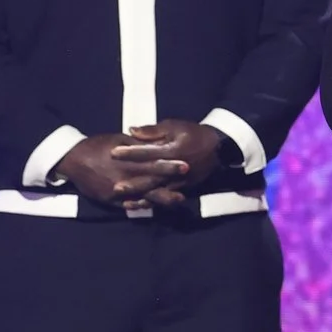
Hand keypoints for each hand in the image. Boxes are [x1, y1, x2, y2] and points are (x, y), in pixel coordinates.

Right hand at [55, 133, 183, 207]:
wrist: (73, 159)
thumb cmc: (98, 145)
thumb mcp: (118, 139)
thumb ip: (137, 143)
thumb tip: (154, 141)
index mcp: (128, 159)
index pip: (152, 162)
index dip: (169, 165)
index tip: (185, 165)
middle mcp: (125, 175)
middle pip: (151, 181)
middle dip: (169, 185)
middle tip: (186, 190)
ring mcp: (118, 189)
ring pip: (143, 196)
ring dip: (161, 199)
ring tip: (178, 200)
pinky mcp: (110, 200)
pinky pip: (129, 205)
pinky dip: (141, 206)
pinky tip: (154, 208)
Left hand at [112, 120, 226, 211]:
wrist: (218, 148)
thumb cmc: (194, 134)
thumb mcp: (175, 126)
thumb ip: (153, 130)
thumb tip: (131, 131)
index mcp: (172, 150)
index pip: (147, 152)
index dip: (130, 153)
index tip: (113, 153)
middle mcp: (174, 168)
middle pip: (151, 177)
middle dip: (133, 183)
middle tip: (115, 187)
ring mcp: (179, 180)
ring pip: (157, 190)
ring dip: (141, 197)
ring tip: (124, 200)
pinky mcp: (182, 187)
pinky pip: (165, 197)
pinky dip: (151, 202)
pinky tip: (138, 205)